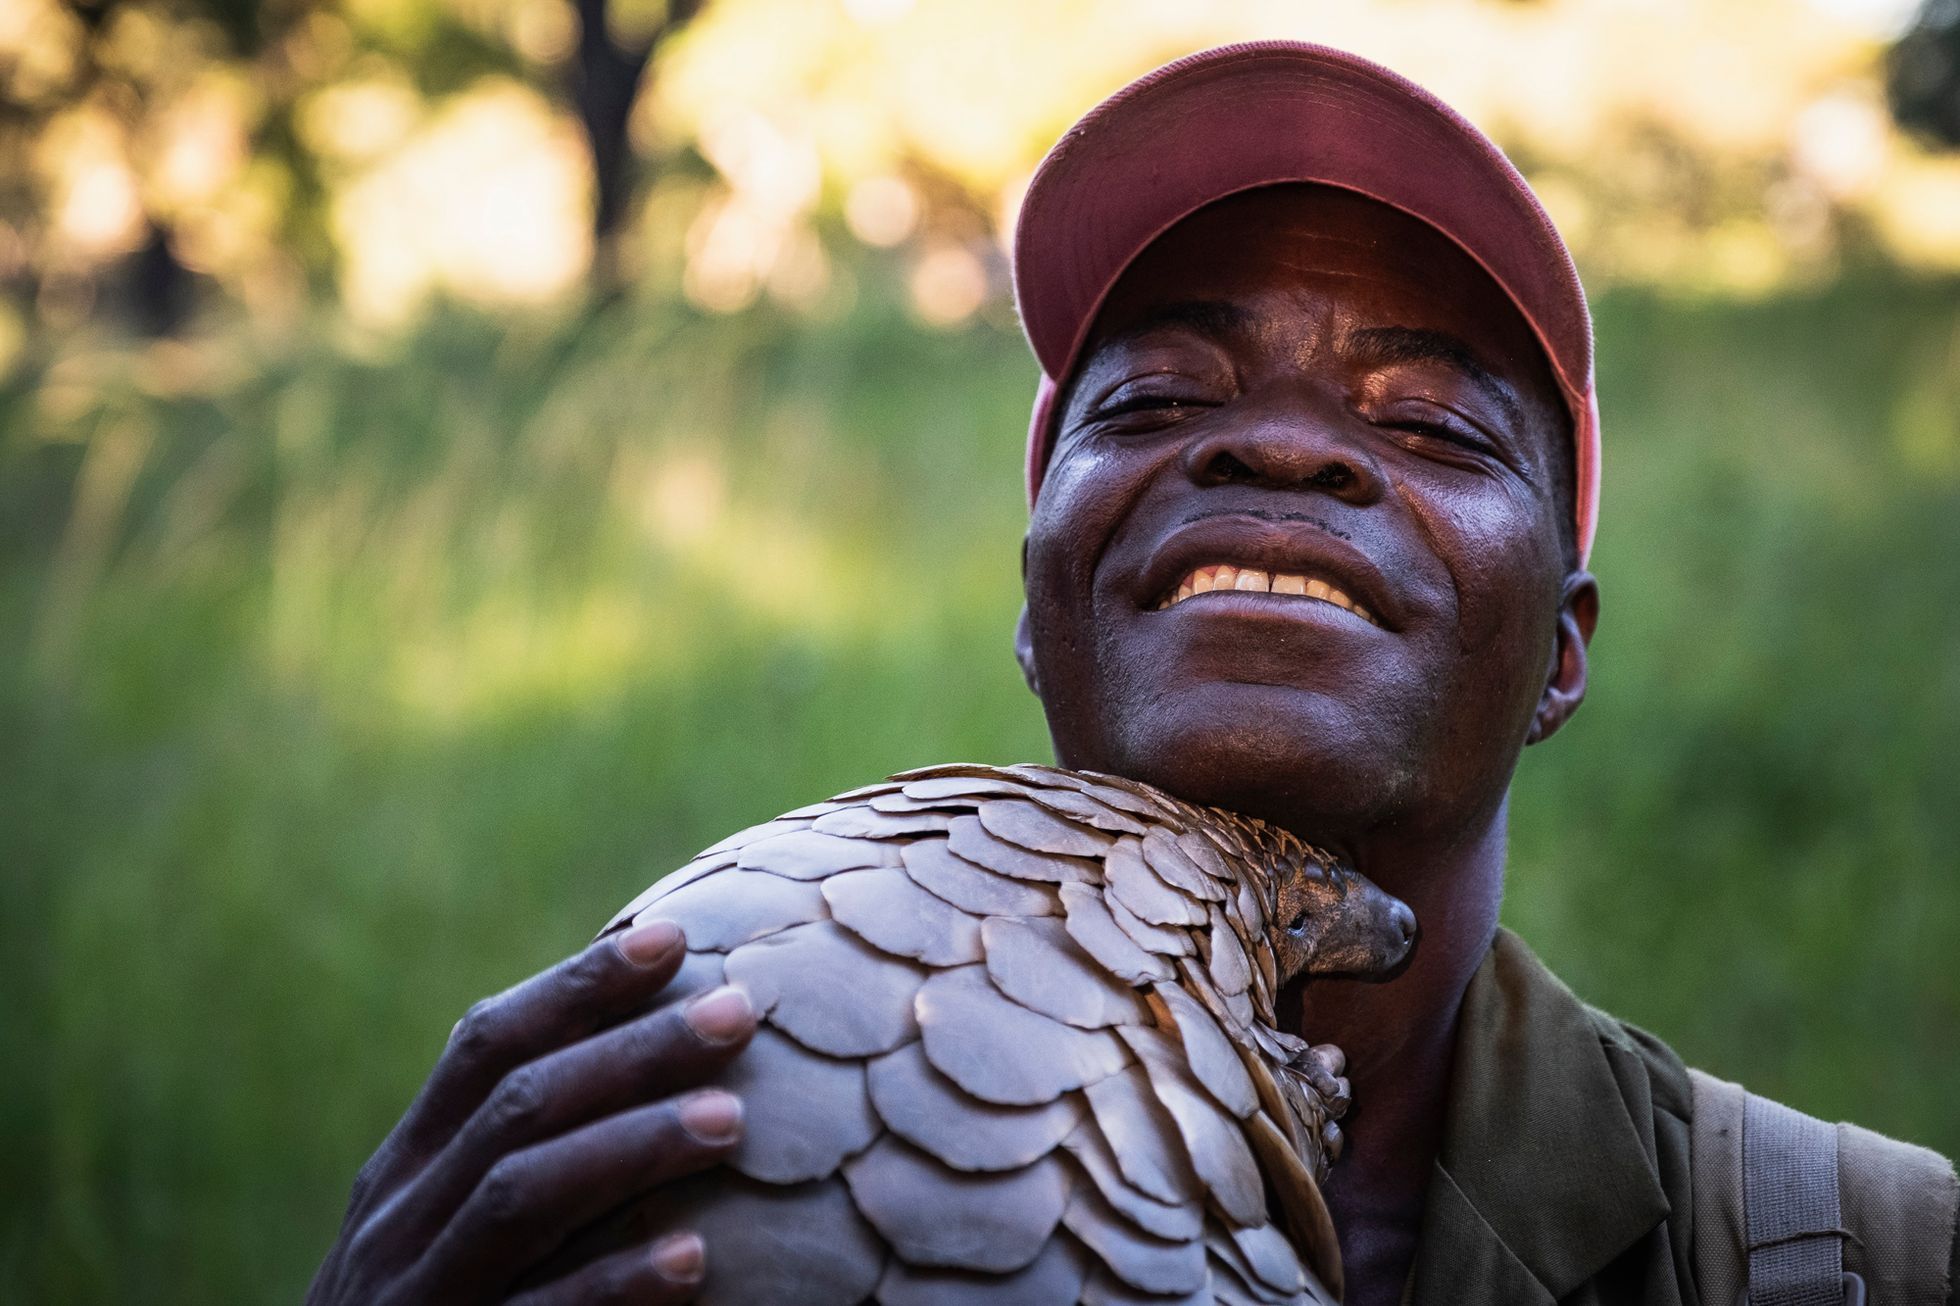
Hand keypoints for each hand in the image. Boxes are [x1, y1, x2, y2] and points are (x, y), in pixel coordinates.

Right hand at [306, 920, 758, 1303]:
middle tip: (737, 1012)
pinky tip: (691, 1260)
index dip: (577, 987)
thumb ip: (516, 1148)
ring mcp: (416, 1297)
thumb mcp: (443, 1226)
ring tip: (732, 1118)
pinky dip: (611, 1284)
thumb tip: (645, 1048)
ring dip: (631, 1147)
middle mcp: (397, 1223)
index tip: (673, 939)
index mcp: (403, 1169)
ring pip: (521, 1196)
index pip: (485, 1045)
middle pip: (518, 1106)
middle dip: (632, 1050)